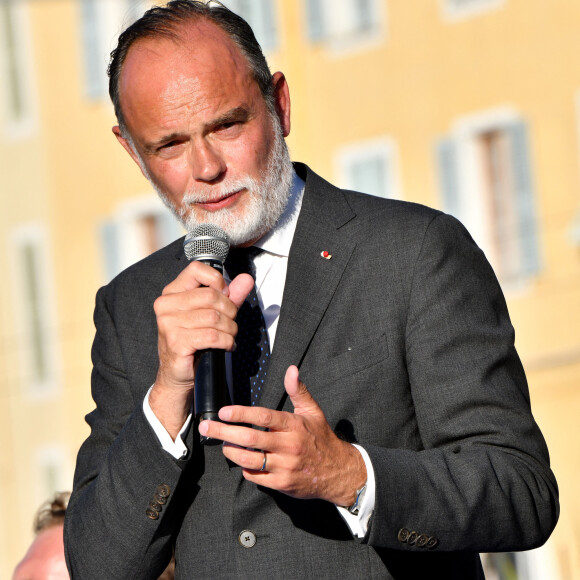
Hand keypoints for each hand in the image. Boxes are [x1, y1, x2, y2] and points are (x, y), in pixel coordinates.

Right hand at [150, 261, 253, 438]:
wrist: (178, 374)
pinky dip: (226, 341)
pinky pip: (213, 335)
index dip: (218, 281)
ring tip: (229, 336)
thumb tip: (247, 279)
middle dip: (230, 311)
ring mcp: (169, 323)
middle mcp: (166, 305)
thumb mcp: (212, 314)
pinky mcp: (176, 342)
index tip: (225, 296)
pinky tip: (226, 345)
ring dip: (230, 329)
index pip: (197, 269)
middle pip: (212, 296)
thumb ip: (230, 295)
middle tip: (230, 323)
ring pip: (215, 317)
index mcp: (172, 292)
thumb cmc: (194, 341)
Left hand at [199, 365, 366, 505]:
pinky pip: (256, 477)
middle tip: (206, 427)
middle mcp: (288, 445)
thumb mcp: (312, 411)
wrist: (338, 472)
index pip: (263, 417)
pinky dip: (245, 469)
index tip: (223, 411)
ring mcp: (285, 466)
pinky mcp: (282, 484)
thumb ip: (298, 390)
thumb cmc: (321, 438)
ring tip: (222, 444)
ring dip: (231, 452)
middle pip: (250, 438)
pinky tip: (241, 461)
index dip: (241, 414)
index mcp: (294, 425)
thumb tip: (291, 369)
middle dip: (224, 432)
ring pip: (249, 459)